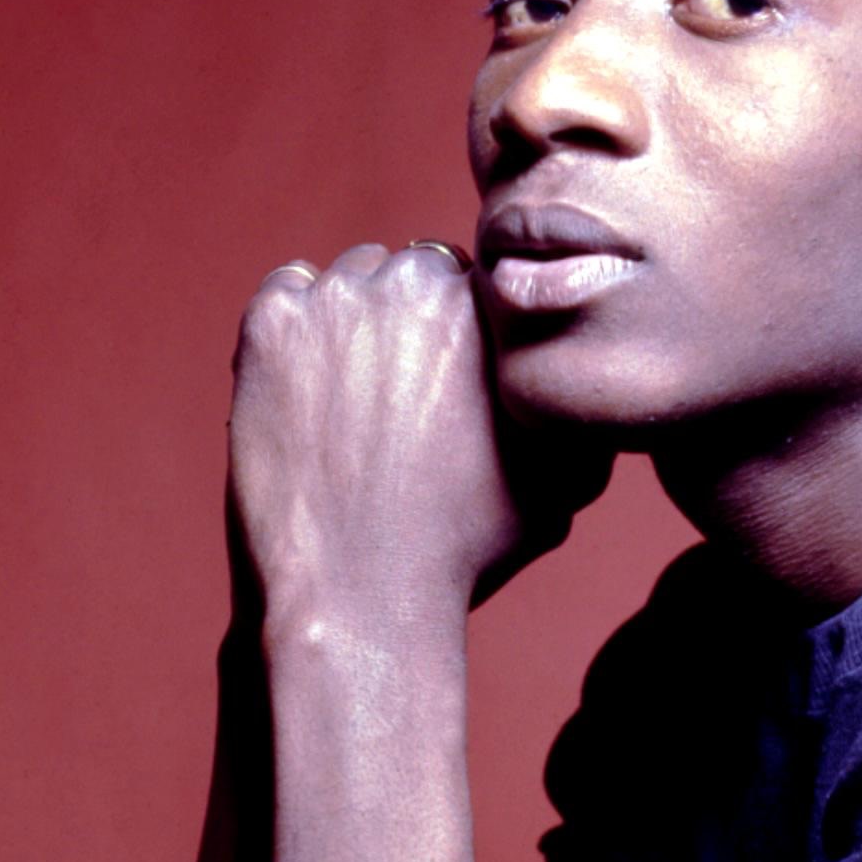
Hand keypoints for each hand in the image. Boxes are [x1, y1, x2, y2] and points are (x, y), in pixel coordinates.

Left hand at [226, 242, 609, 630]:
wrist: (360, 591)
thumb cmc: (467, 545)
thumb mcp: (567, 480)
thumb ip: (578, 413)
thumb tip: (591, 386)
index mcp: (491, 306)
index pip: (478, 281)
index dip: (464, 332)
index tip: (450, 377)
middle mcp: (416, 281)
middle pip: (414, 270)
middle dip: (411, 318)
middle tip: (402, 388)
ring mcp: (336, 299)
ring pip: (350, 279)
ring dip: (353, 320)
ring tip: (354, 395)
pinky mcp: (271, 325)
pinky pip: (285, 293)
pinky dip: (295, 329)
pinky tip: (309, 385)